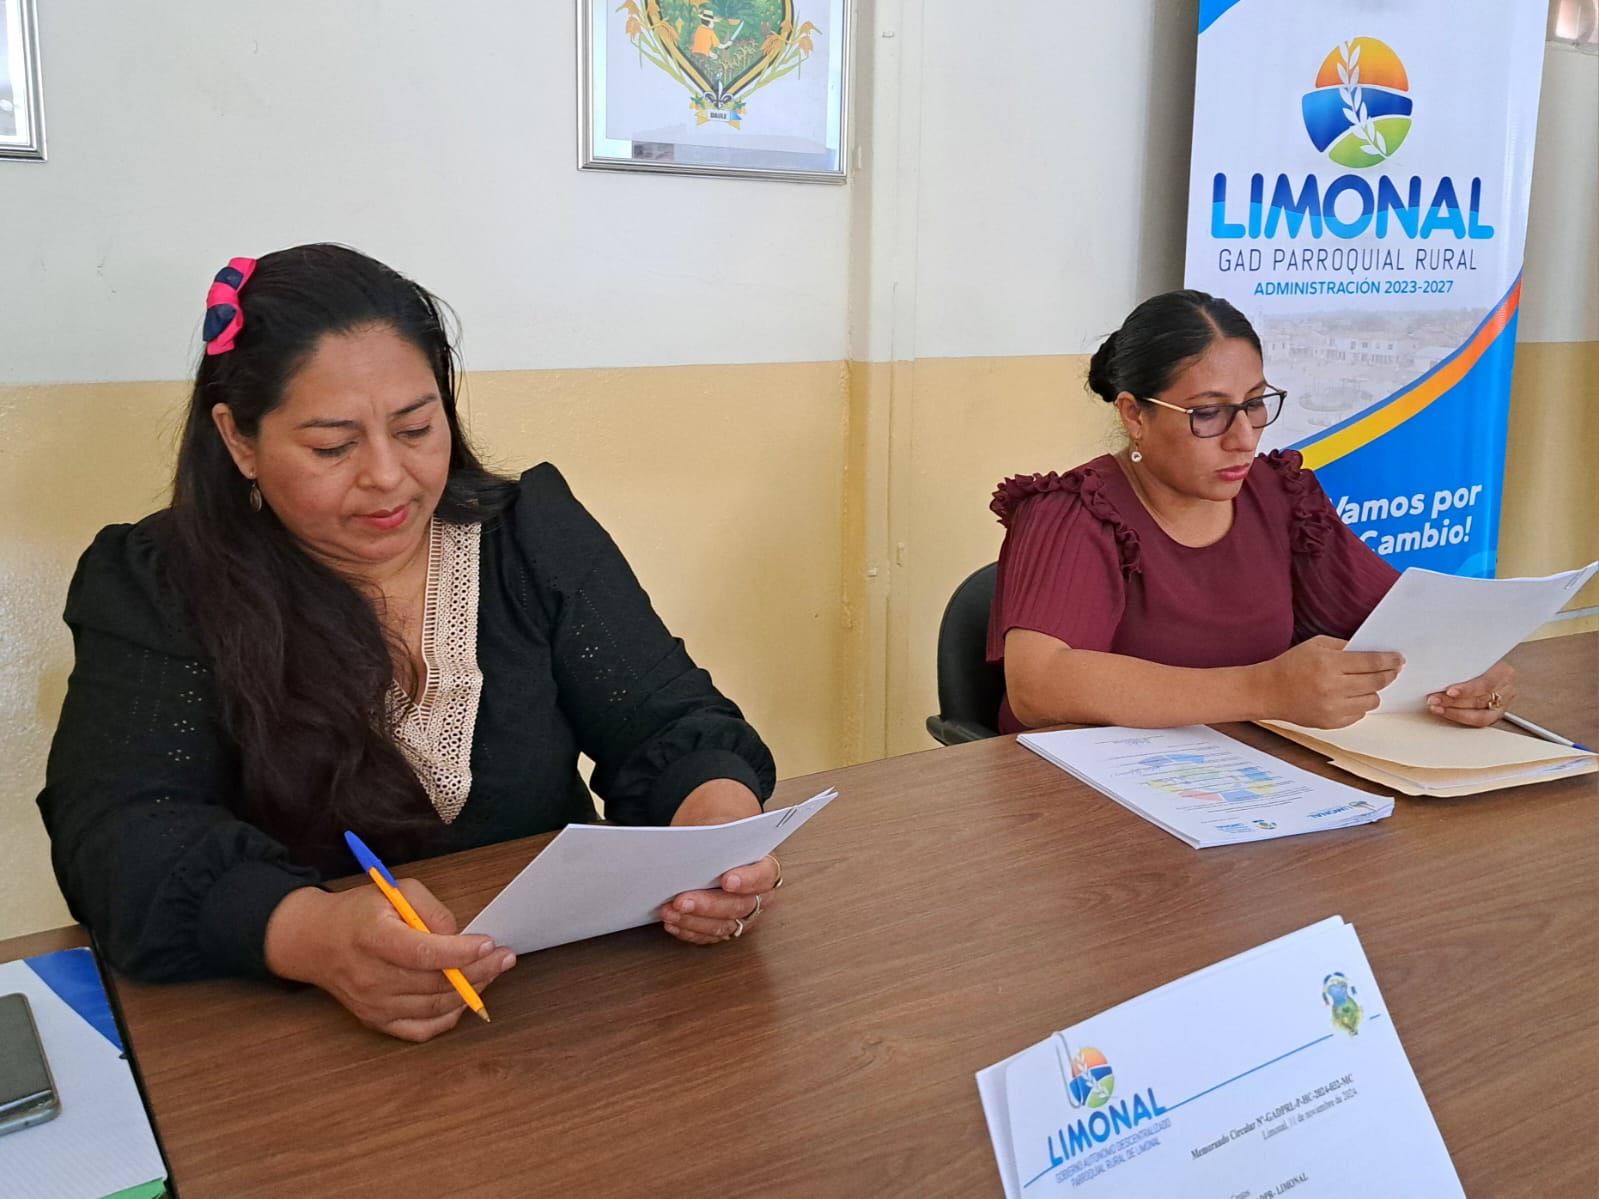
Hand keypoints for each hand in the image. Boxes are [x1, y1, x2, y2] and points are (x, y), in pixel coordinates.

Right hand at [263, 882, 515, 1041]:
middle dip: (478, 971)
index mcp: (373, 939)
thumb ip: (431, 911)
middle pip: (435, 983)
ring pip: (433, 1008)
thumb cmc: (358, 913)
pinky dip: (447, 1019)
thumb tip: (461, 938)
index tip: (489, 944)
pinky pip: (420, 1030)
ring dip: (469, 993)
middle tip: (505, 958)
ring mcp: (373, 1005)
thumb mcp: (394, 892)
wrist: (314, 942)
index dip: (460, 952)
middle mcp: (371, 977)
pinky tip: (464, 1000)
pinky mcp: (375, 1021)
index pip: (423, 953)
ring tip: (491, 973)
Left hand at [660, 778, 777, 945]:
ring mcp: (743, 916)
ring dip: (692, 921)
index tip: (726, 880)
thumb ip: (714, 837)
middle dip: (708, 905)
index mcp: (766, 867)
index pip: (764, 876)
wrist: (718, 847)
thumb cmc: (722, 838)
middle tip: (682, 901)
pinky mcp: (725, 928)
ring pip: (722, 925)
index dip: (747, 880)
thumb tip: (688, 848)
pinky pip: (708, 935)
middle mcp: (759, 896)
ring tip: (669, 912)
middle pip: (739, 906)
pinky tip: (673, 923)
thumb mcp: (722, 828)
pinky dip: (688, 931)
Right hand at [1257, 635, 1404, 728]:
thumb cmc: (1291, 665)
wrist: (1268, 691)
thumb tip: (1372, 652)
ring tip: (1365, 685)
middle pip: (1376, 682)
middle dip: (1389, 675)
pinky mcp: (1331, 722)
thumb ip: (1344, 647)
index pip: (1371, 663)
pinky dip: (1359, 705)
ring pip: (1372, 701)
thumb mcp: (1316, 645)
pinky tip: (1349, 697)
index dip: (1389, 660)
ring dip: (1373, 691)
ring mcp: (1332, 708)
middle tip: (1393, 670)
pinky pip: (1359, 714)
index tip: (1399, 659)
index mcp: (1329, 664)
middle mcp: (1333, 687)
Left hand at [1427, 660, 1514, 726]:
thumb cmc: (1475, 658)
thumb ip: (1461, 664)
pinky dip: (1458, 717)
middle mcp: (1506, 689)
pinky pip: (1477, 721)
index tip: (1449, 691)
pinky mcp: (1494, 714)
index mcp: (1503, 672)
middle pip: (1480, 700)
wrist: (1487, 664)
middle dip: (1453, 702)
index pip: (1486, 683)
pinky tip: (1445, 711)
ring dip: (1454, 712)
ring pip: (1480, 715)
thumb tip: (1439, 670)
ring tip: (1437, 707)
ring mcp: (1502, 704)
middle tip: (1434, 699)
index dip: (1467, 689)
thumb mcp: (1472, 656)